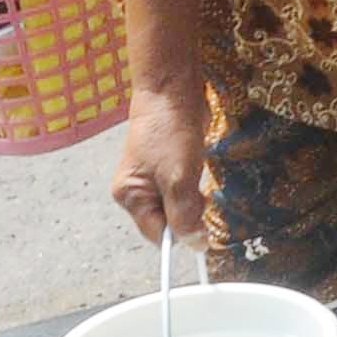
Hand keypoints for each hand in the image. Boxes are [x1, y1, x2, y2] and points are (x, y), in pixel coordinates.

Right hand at [110, 82, 210, 244]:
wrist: (172, 91)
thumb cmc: (170, 133)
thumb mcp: (178, 178)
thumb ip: (184, 214)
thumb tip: (195, 244)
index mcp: (130, 196)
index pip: (157, 234)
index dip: (182, 234)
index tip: (206, 232)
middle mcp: (137, 191)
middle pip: (168, 221)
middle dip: (189, 214)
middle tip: (202, 194)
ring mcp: (151, 178)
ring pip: (179, 205)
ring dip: (194, 199)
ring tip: (197, 176)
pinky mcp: (167, 166)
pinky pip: (183, 188)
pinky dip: (195, 185)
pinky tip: (198, 170)